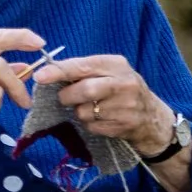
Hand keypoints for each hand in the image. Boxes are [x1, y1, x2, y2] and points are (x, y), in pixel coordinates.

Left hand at [32, 55, 176, 156]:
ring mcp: (126, 106)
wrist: (151, 116)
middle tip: (65, 98)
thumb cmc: (120, 88)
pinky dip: (89, 124)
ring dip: (79, 112)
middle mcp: (124, 83)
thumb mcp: (107, 71)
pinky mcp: (123, 125)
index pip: (83, 66)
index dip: (59, 72)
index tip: (40, 76)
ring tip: (92, 107)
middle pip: (84, 90)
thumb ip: (82, 69)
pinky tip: (101, 119)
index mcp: (116, 64)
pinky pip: (92, 126)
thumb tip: (47, 71)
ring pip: (84, 111)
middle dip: (67, 96)